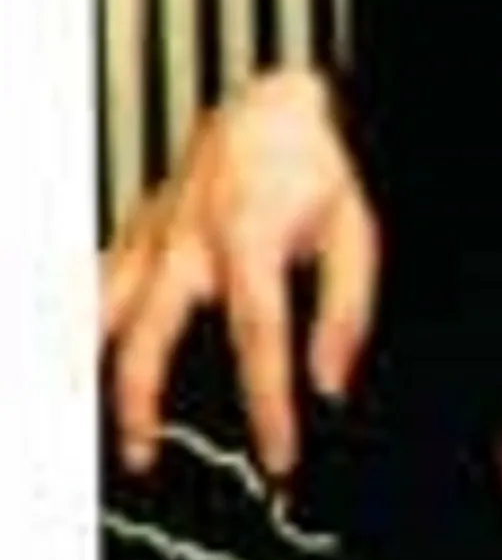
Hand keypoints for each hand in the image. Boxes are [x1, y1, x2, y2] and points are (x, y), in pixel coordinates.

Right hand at [100, 69, 379, 477]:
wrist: (284, 101)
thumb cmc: (324, 162)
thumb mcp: (358, 233)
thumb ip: (346, 312)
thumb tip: (331, 381)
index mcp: (249, 237)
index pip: (256, 342)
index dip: (267, 408)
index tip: (277, 458)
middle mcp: (188, 238)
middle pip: (146, 339)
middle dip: (140, 407)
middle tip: (145, 457)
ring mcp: (155, 231)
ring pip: (100, 309)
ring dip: (93, 369)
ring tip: (91, 418)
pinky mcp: (140, 225)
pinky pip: (100, 280)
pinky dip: (87, 322)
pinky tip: (84, 358)